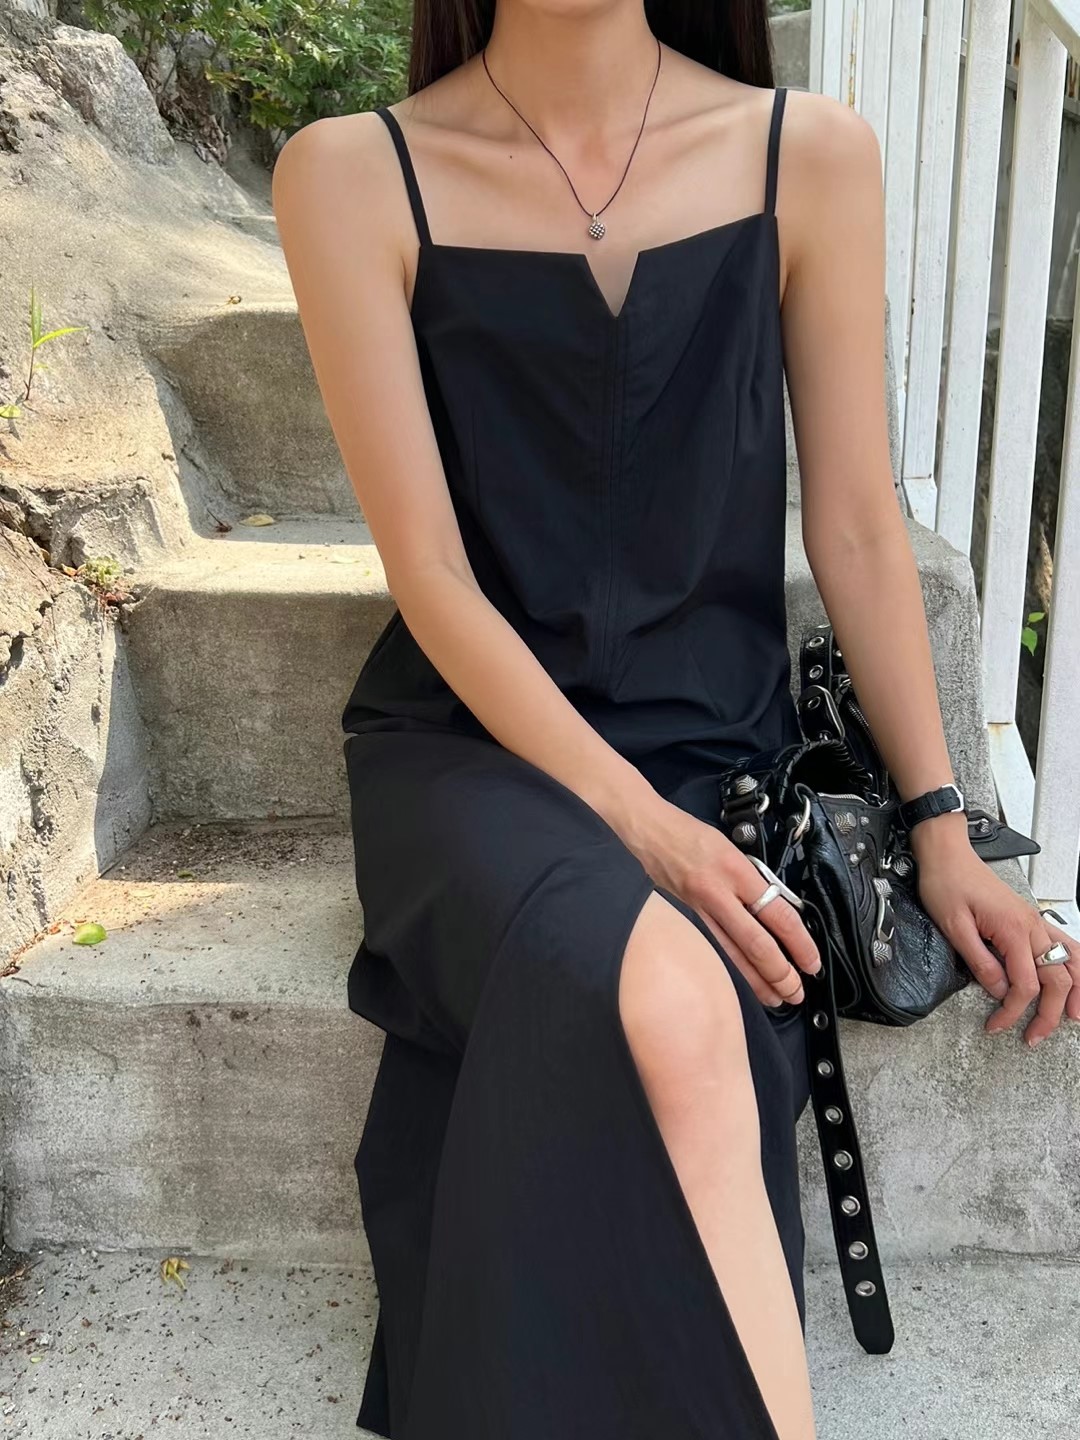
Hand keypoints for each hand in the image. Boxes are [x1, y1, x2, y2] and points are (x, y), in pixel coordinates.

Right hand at [634, 799, 821, 1009]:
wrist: (646, 830)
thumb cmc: (688, 834)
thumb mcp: (730, 849)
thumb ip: (752, 879)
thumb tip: (776, 910)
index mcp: (736, 871)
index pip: (778, 915)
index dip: (800, 944)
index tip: (812, 961)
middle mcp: (717, 893)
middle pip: (756, 944)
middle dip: (780, 974)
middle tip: (797, 992)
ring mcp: (696, 909)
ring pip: (731, 955)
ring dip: (756, 982)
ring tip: (775, 998)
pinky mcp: (681, 918)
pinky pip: (709, 950)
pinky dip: (727, 971)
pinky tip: (737, 985)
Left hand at [913, 819, 1079, 1045]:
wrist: (948, 853)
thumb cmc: (946, 884)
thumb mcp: (954, 927)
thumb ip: (980, 962)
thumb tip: (999, 991)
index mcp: (1013, 930)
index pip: (1025, 984)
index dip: (1013, 1011)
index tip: (995, 1026)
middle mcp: (1033, 925)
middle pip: (1057, 979)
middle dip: (1049, 1013)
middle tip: (1033, 1037)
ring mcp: (1036, 921)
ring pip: (1071, 961)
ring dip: (1076, 991)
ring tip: (1075, 1017)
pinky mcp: (1032, 919)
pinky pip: (1065, 944)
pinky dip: (1075, 965)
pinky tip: (1075, 980)